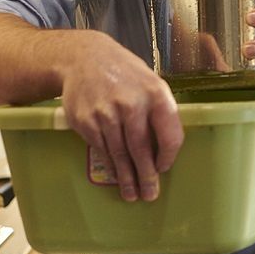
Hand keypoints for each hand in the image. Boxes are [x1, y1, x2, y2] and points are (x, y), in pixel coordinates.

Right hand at [57, 34, 184, 202]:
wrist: (84, 58)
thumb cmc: (123, 72)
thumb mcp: (149, 81)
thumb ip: (159, 110)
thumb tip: (166, 146)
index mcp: (155, 94)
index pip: (170, 135)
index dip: (168, 157)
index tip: (164, 168)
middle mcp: (132, 104)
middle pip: (142, 150)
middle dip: (147, 177)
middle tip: (150, 195)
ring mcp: (107, 114)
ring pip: (121, 154)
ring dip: (127, 178)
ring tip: (132, 194)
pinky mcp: (86, 121)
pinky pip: (102, 150)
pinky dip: (110, 165)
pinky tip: (115, 175)